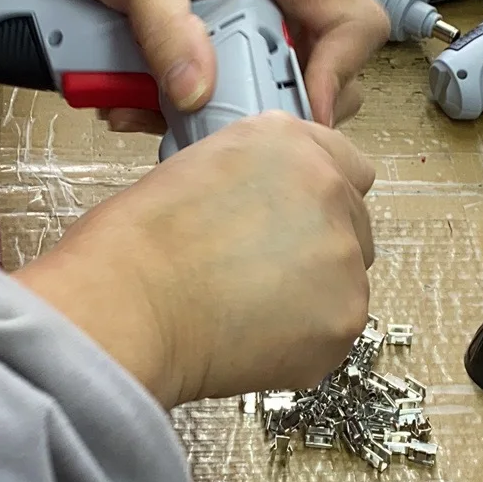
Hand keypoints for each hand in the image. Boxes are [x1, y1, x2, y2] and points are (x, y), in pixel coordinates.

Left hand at [0, 0, 390, 127]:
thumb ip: (170, 31)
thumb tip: (199, 96)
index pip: (355, 20)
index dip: (343, 69)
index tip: (302, 109)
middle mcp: (268, 5)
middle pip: (319, 75)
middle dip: (277, 108)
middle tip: (231, 124)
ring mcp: (232, 35)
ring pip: (261, 98)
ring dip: (215, 122)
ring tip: (154, 116)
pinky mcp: (196, 58)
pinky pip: (208, 105)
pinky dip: (173, 119)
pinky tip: (128, 110)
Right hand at [16, 115, 374, 404]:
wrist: (130, 303)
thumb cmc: (137, 243)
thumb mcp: (200, 165)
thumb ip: (257, 175)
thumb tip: (275, 208)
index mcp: (289, 141)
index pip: (345, 165)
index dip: (319, 198)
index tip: (296, 221)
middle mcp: (328, 189)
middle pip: (352, 226)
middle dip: (318, 249)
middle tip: (260, 273)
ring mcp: (344, 255)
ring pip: (346, 282)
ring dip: (312, 297)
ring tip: (245, 310)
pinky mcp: (345, 316)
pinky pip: (335, 330)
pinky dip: (303, 341)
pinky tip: (251, 337)